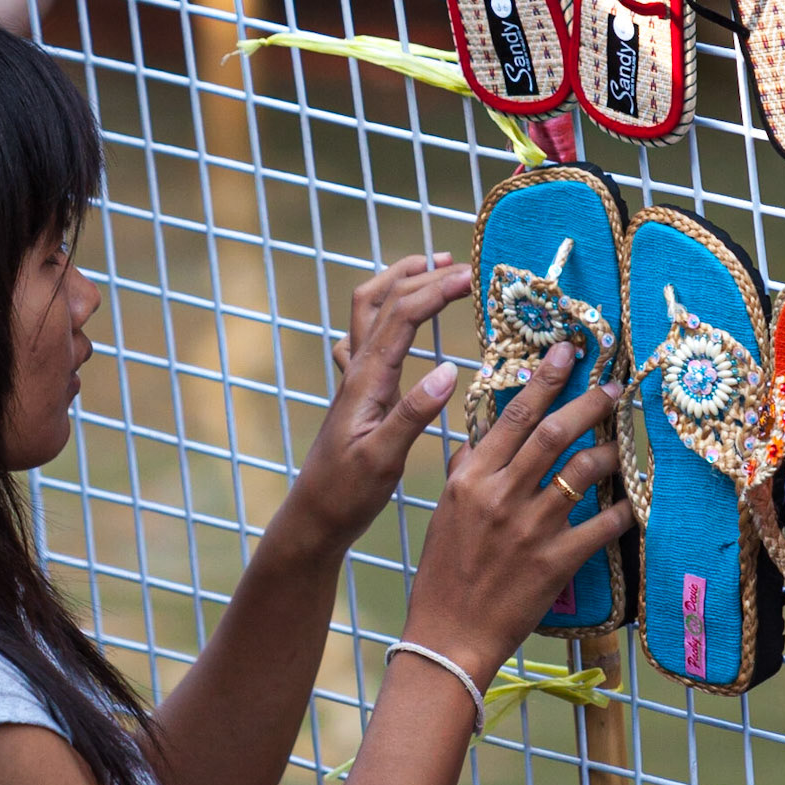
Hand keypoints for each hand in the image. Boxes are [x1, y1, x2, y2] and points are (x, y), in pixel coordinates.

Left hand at [283, 251, 472, 553]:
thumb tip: (451, 370)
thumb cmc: (346, 495)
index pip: (400, 317)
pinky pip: (367, 336)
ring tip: (432, 268)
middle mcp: (357, 372)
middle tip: (461, 266)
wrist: (313, 518)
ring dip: (398, 282)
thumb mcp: (383, 460)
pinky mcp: (358, 393)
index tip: (471, 277)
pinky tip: (400, 319)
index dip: (435, 291)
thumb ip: (413, 415)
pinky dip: (388, 312)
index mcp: (366, 382)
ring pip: (368, 311)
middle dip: (420, 274)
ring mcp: (355, 380)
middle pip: (381, 300)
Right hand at [404, 341, 632, 687]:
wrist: (448, 636)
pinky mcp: (555, 562)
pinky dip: (621, 510)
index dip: (544, 380)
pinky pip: (600, 525)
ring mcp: (530, 528)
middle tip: (613, 386)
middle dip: (588, 403)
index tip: (567, 353)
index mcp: (470, 479)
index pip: (513, 416)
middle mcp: (500, 496)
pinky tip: (633, 502)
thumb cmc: (443, 575)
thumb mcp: (444, 515)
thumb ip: (463, 473)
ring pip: (582, 472)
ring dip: (609, 452)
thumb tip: (477, 442)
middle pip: (554, 433)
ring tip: (623, 445)